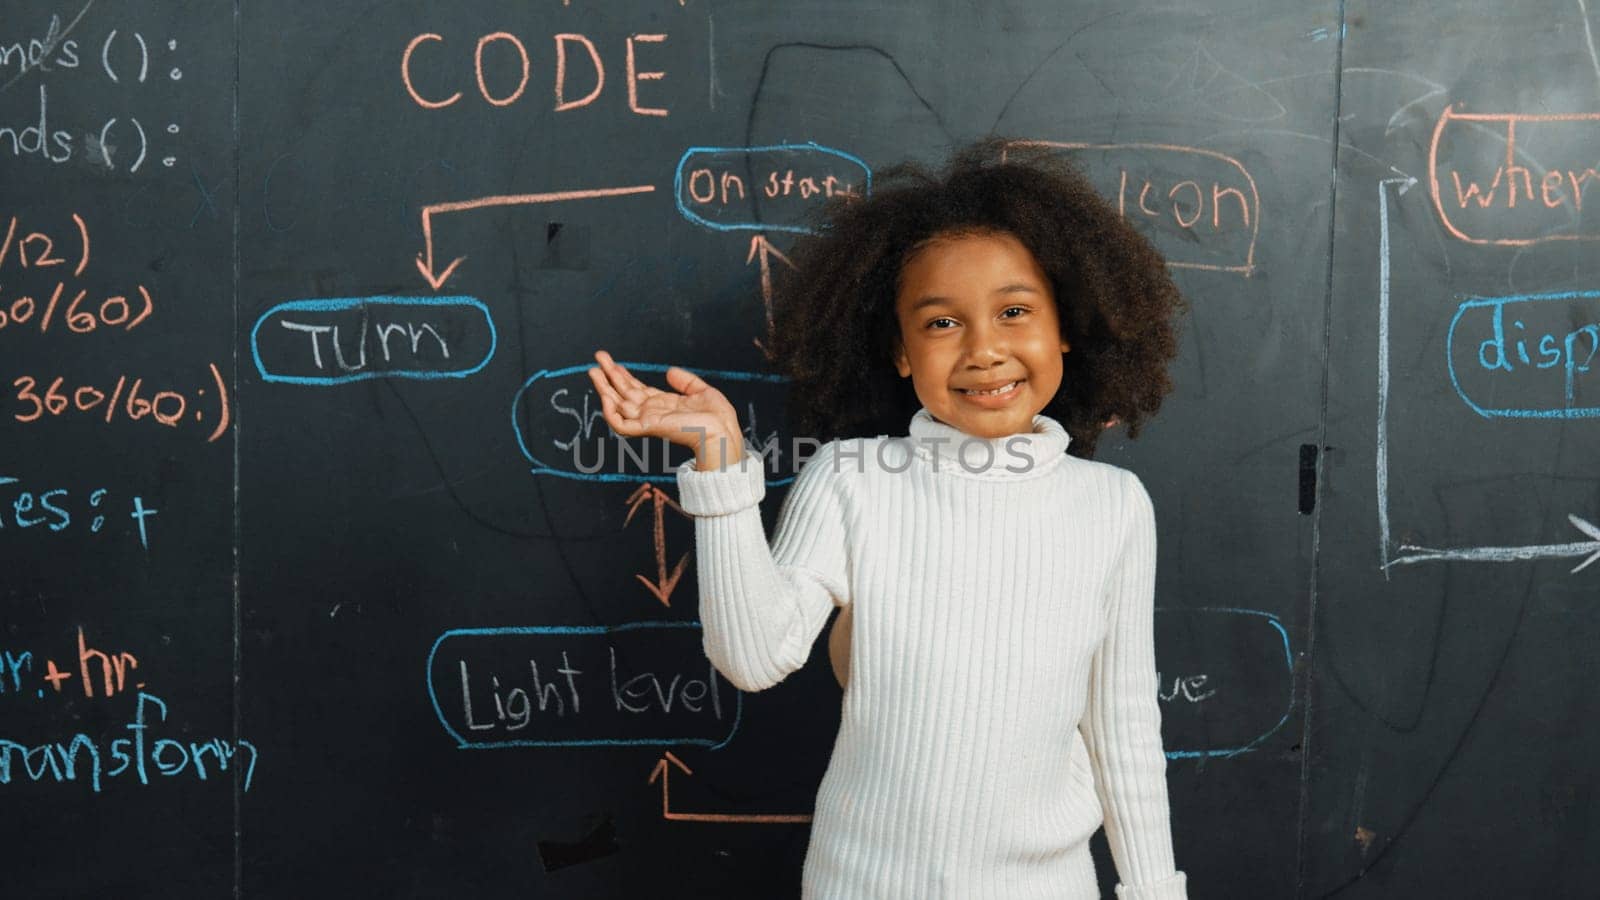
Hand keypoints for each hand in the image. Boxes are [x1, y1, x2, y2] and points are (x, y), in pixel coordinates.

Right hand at [587, 350, 744, 468]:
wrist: (722, 430)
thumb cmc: (717, 417)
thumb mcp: (701, 391)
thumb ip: (685, 381)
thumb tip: (670, 371)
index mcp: (663, 405)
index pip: (636, 389)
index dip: (623, 376)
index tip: (612, 362)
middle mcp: (652, 413)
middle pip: (623, 394)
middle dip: (609, 377)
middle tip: (597, 359)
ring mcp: (648, 421)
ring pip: (617, 406)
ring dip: (604, 388)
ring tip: (594, 371)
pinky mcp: (647, 427)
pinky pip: (621, 424)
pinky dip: (610, 413)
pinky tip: (605, 397)